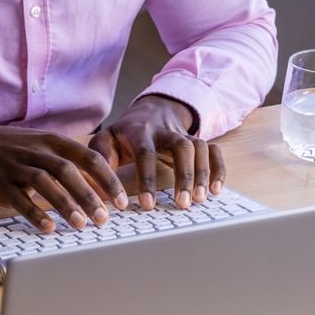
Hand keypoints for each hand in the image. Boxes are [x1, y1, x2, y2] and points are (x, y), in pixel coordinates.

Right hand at [0, 122, 127, 231]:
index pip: (89, 158)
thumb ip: (72, 164)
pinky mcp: (1, 183)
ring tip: (81, 224)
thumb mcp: (47, 147)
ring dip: (65, 204)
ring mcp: (18, 167)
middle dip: (89, 195)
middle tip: (104, 218)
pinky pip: (19, 199)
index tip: (122, 200)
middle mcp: (38, 152)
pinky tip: (48, 227)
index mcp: (55, 142)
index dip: (107, 180)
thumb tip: (102, 188)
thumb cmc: (19, 149)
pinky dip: (34, 213)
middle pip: (68, 171)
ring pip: (45, 183)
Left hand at [88, 95, 224, 209]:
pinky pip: (214, 150)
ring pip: (200, 147)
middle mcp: (165, 131)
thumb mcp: (106, 140)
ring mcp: (184, 135)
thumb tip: (95, 187)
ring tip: (199, 200)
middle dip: (184, 175)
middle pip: (181, 147)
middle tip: (182, 204)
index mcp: (140, 132)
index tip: (148, 205)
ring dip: (202, 174)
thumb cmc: (125, 133)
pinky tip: (216, 191)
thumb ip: (100, 159)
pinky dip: (218, 169)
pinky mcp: (198, 140)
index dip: (147, 178)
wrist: (152, 109)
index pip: (145, 153)